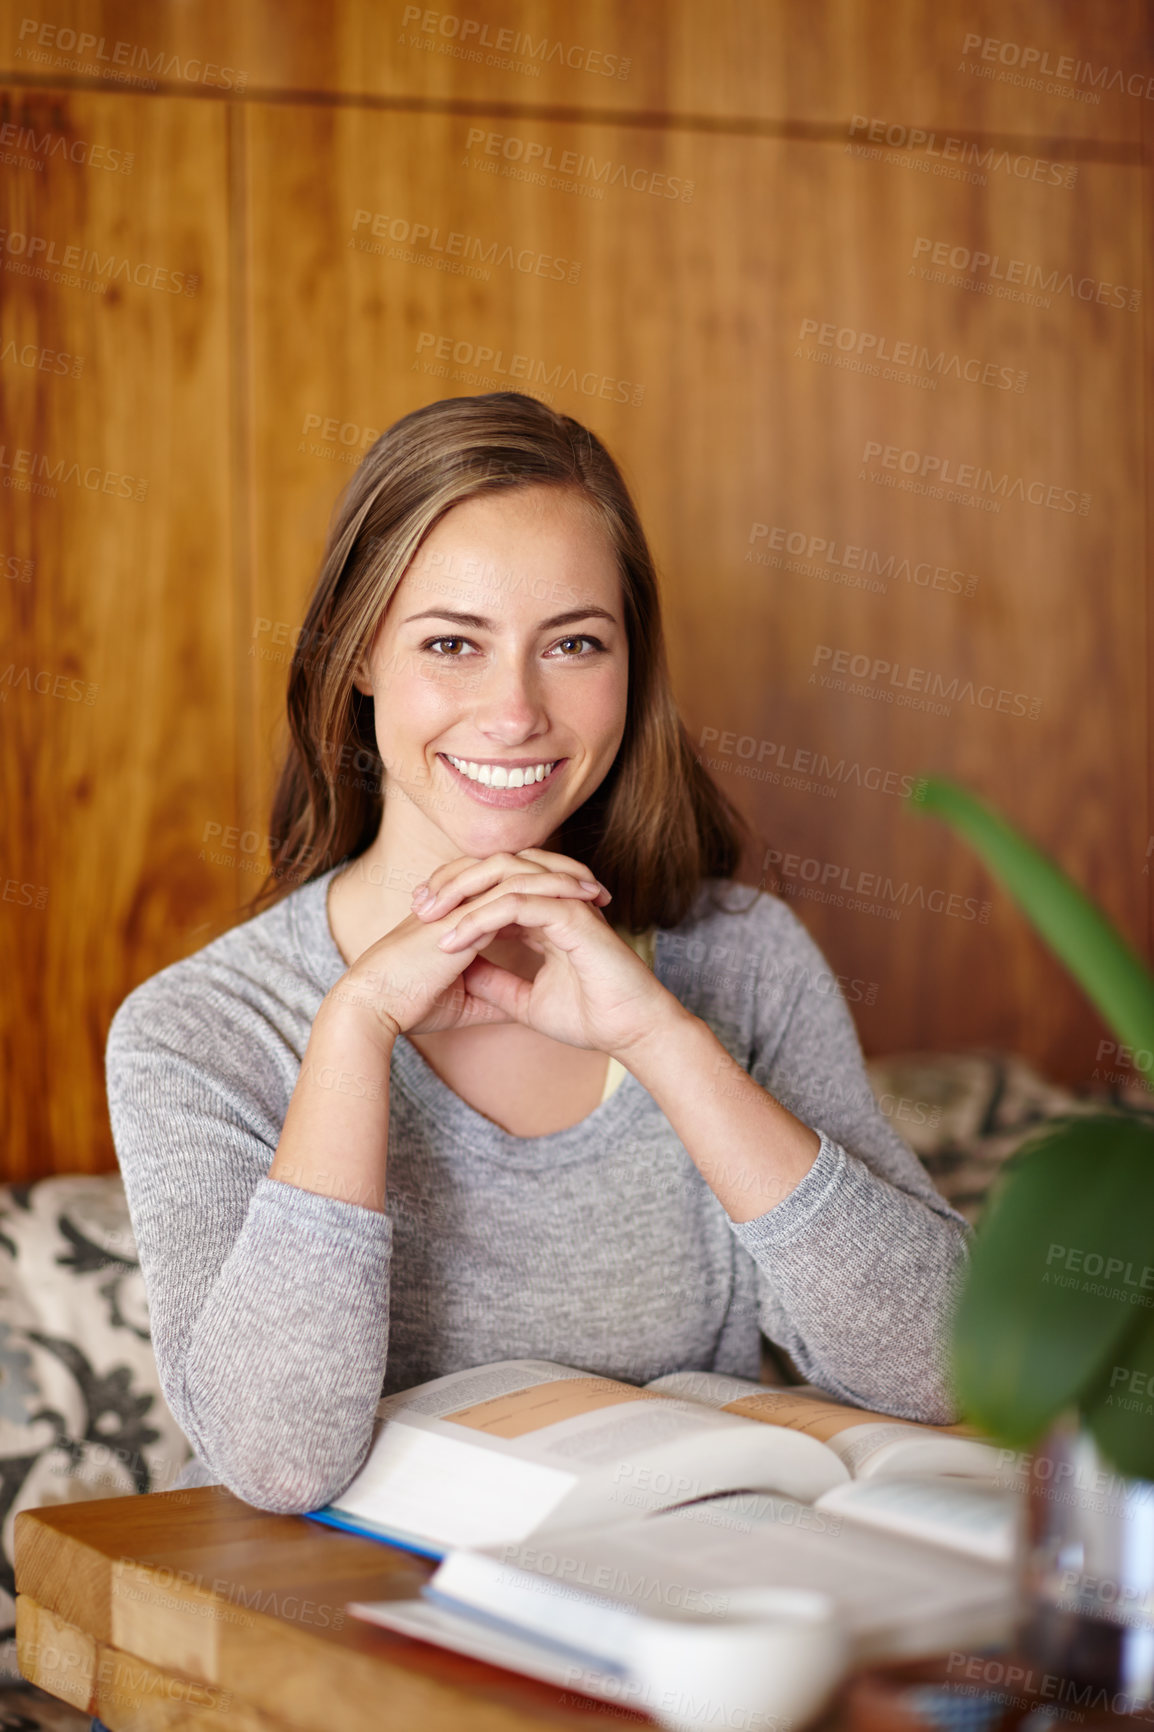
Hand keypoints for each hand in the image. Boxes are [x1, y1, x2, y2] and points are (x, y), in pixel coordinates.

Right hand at [326, 850, 607, 1043]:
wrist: (374, 1007)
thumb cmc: (409, 1004)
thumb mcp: (465, 1003)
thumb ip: (496, 994)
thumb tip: (523, 1005)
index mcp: (462, 913)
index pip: (512, 889)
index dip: (546, 893)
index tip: (582, 906)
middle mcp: (464, 899)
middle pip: (520, 868)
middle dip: (561, 873)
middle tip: (597, 886)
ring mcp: (463, 900)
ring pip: (520, 871)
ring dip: (561, 876)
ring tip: (596, 887)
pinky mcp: (464, 911)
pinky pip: (514, 889)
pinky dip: (549, 889)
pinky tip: (576, 898)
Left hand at [409, 848, 680, 1057]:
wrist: (631, 1033)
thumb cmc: (591, 1017)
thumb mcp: (526, 1002)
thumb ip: (496, 983)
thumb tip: (459, 972)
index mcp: (545, 916)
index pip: (494, 889)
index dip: (456, 897)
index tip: (420, 918)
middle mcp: (554, 901)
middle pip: (494, 871)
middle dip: (452, 884)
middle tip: (417, 906)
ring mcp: (566, 903)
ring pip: (504, 877)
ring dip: (461, 895)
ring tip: (428, 918)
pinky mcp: (574, 915)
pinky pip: (519, 902)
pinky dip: (484, 917)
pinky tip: (456, 937)